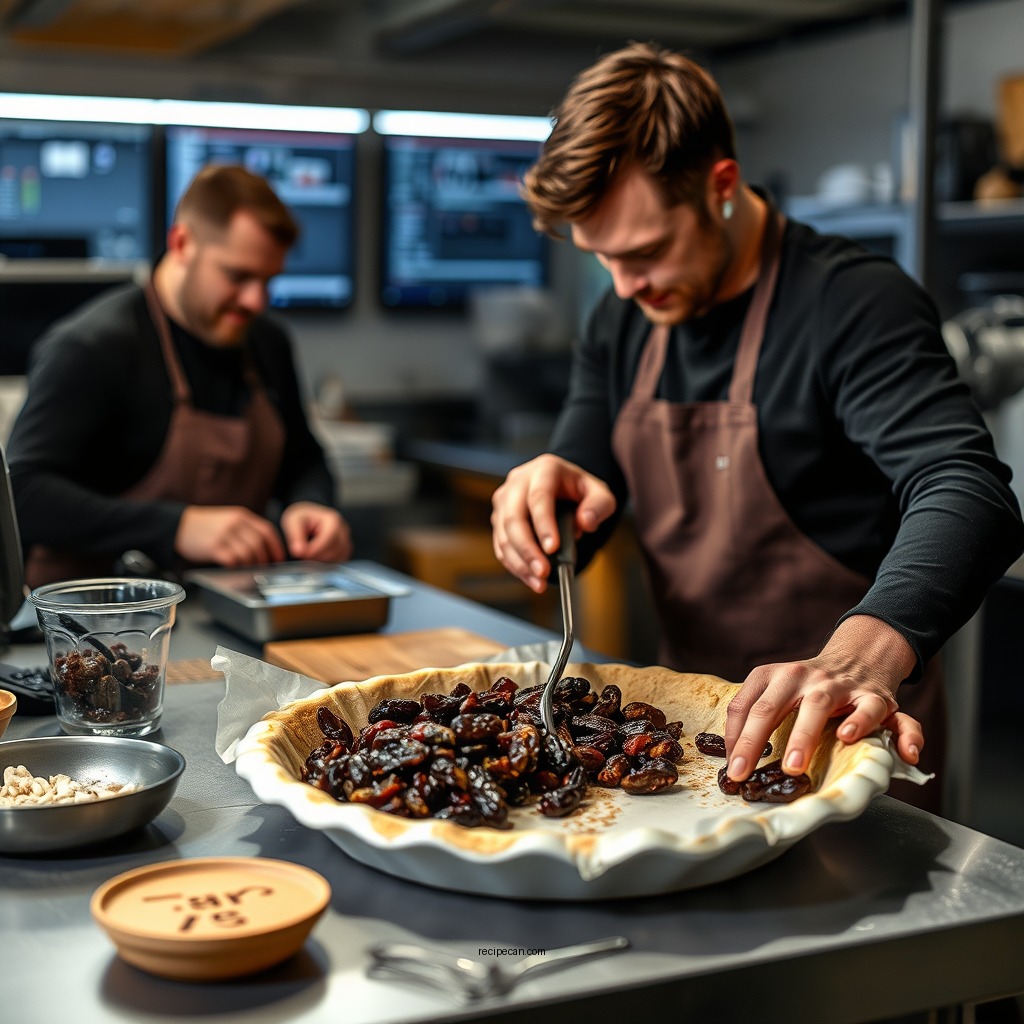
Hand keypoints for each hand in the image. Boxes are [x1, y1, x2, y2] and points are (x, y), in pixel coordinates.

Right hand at [175, 505, 285, 565]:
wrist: (179, 525)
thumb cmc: (207, 526)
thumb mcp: (229, 519)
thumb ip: (246, 529)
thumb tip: (265, 550)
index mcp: (242, 515)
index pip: (267, 531)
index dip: (276, 547)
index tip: (278, 558)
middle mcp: (235, 523)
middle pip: (259, 544)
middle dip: (263, 559)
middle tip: (263, 568)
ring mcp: (224, 535)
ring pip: (247, 553)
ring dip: (251, 565)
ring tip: (249, 569)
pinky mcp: (213, 547)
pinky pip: (233, 560)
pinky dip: (237, 566)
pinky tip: (235, 568)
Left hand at [280, 501, 351, 561]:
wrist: (307, 519)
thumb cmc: (301, 519)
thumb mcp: (293, 522)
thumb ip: (296, 536)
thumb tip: (299, 551)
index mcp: (333, 520)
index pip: (329, 538)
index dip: (316, 549)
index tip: (302, 554)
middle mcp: (343, 530)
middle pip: (335, 550)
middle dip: (318, 556)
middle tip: (302, 556)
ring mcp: (346, 541)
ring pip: (339, 558)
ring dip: (322, 561)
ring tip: (308, 556)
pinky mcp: (345, 551)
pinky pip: (339, 562)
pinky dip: (327, 564)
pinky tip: (315, 560)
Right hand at [490, 454, 615, 591]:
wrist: (563, 487)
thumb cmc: (581, 491)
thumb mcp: (601, 493)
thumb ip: (599, 506)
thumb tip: (586, 522)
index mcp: (544, 469)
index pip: (539, 497)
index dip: (544, 524)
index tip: (552, 548)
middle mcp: (518, 482)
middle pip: (513, 517)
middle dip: (527, 548)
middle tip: (543, 572)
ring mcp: (505, 500)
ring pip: (504, 534)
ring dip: (519, 562)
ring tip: (539, 582)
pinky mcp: (499, 519)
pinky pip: (501, 545)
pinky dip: (514, 565)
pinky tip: (531, 579)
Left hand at [723, 615, 924, 780]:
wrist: (860, 657)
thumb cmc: (811, 687)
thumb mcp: (780, 690)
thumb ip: (756, 716)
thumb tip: (732, 760)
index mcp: (773, 676)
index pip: (744, 704)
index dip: (733, 737)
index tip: (731, 768)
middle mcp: (801, 676)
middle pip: (771, 706)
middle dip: (753, 740)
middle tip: (744, 772)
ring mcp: (836, 685)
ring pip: (817, 706)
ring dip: (803, 736)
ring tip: (793, 766)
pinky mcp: (872, 696)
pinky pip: (868, 709)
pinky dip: (861, 723)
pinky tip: (849, 737)